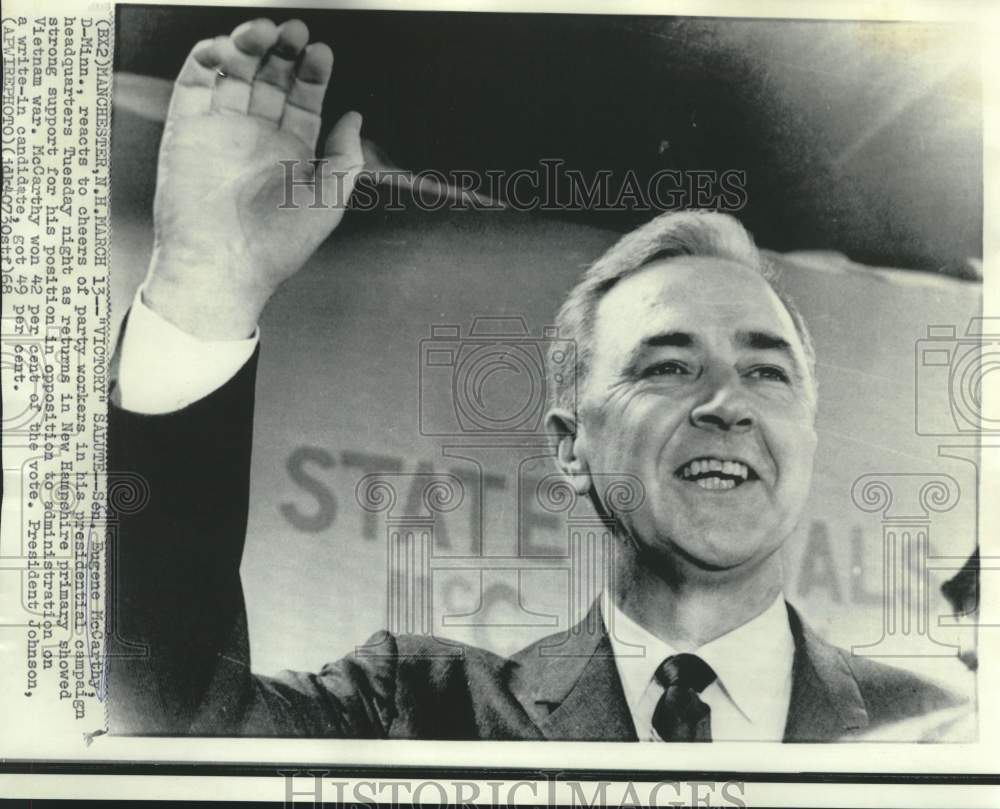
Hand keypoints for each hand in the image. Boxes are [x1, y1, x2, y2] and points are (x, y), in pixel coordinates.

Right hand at [143, 18, 362, 338]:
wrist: (225, 265)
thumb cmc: (279, 243)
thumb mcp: (330, 199)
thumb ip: (346, 156)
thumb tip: (355, 118)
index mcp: (291, 152)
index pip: (303, 98)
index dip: (312, 72)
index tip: (321, 52)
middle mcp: (256, 137)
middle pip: (270, 77)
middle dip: (283, 50)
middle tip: (294, 30)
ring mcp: (221, 130)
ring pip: (233, 72)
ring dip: (248, 45)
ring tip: (265, 31)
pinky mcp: (186, 129)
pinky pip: (194, 83)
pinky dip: (206, 58)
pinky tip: (226, 48)